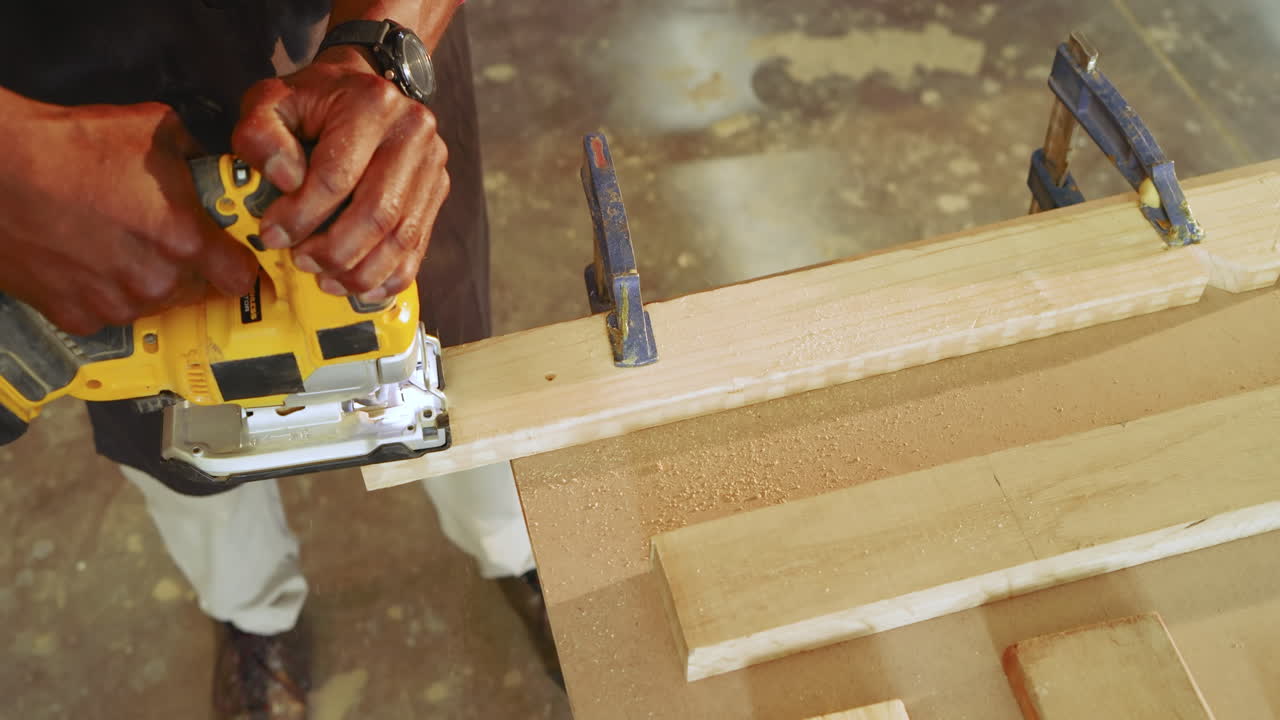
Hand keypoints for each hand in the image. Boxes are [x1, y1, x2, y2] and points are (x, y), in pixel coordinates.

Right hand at [0, 99, 257, 334]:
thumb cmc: (68, 146)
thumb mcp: (156, 130)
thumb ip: (199, 159)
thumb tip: (216, 171)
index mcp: (184, 240)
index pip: (242, 277)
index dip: (243, 268)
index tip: (238, 262)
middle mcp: (155, 281)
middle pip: (197, 291)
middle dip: (190, 268)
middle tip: (163, 239)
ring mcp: (114, 304)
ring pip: (152, 303)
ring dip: (146, 281)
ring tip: (117, 242)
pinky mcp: (76, 317)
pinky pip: (107, 313)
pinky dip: (102, 293)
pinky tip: (87, 259)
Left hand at [232, 46, 449, 303]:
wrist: (361, 88)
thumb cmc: (312, 101)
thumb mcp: (271, 101)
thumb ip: (262, 135)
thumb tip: (286, 180)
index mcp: (372, 103)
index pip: (337, 176)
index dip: (301, 215)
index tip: (273, 235)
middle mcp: (412, 132)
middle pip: (378, 212)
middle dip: (335, 250)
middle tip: (301, 262)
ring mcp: (432, 164)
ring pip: (402, 237)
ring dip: (361, 270)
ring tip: (326, 279)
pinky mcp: (437, 190)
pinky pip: (418, 245)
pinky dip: (390, 275)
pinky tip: (361, 287)